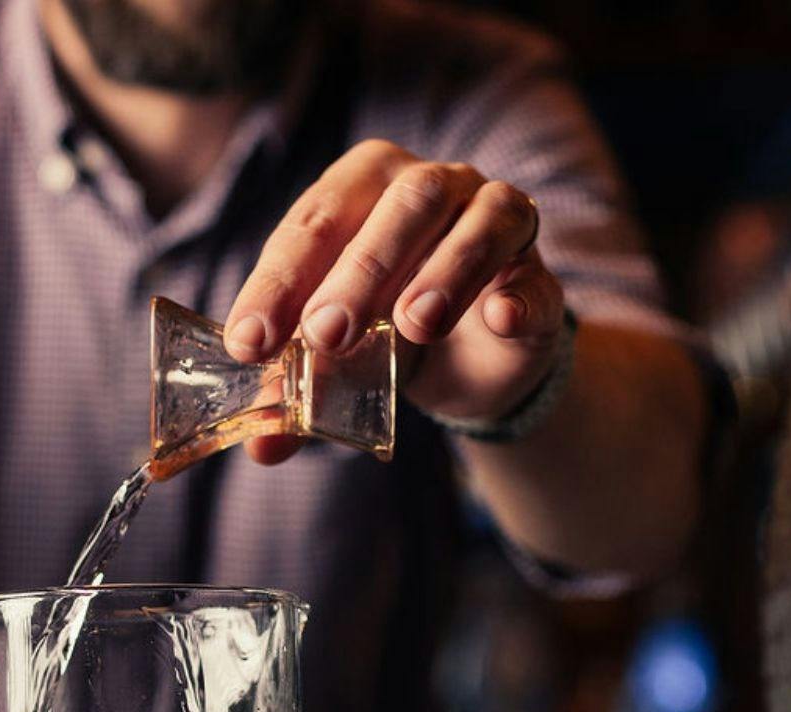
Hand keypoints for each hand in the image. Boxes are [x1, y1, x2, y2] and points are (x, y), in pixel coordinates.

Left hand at [224, 140, 562, 463]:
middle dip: (360, 270)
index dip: (279, 282)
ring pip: (479, 222)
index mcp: (362, 187)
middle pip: (402, 205)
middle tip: (326, 333)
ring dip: (444, 272)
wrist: (468, 363)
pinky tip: (500, 319)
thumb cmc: (385, 334)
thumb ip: (293, 390)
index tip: (251, 341)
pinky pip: (536, 278)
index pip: (315, 220)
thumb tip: (263, 448)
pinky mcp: (539, 276)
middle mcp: (433, 185)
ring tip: (413, 326)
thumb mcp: (331, 358)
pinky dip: (519, 297)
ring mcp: (497, 219)